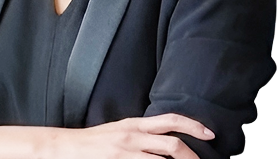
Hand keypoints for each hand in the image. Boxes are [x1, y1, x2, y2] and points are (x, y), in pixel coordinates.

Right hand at [53, 114, 214, 158]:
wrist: (68, 148)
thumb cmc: (95, 142)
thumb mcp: (120, 131)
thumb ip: (141, 134)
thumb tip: (164, 141)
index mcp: (134, 125)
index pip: (169, 120)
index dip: (192, 125)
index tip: (208, 133)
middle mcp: (133, 137)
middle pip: (172, 144)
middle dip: (192, 156)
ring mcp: (127, 153)